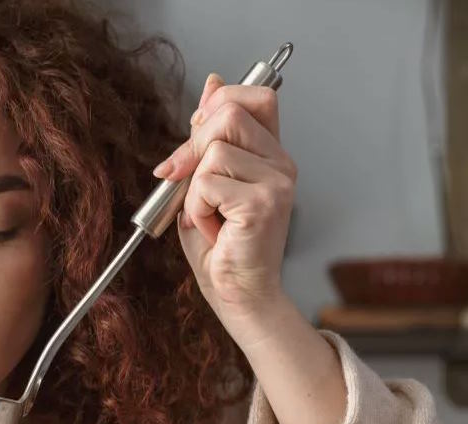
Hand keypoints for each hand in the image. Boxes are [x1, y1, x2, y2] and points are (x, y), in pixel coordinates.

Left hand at [153, 73, 297, 328]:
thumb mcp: (206, 179)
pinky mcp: (262, 204)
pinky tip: (212, 230)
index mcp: (272, 155)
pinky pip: (206, 184)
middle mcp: (282, 165)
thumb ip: (209, 135)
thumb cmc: (222, 246)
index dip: (221, 103)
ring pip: (214, 150)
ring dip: (194, 188)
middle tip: (186, 181)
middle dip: (194, 145)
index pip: (258, 96)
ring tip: (208, 216)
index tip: (198, 134)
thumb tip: (213, 83)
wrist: (238, 295)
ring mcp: (277, 184)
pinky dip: (195, 209)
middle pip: (230, 113)